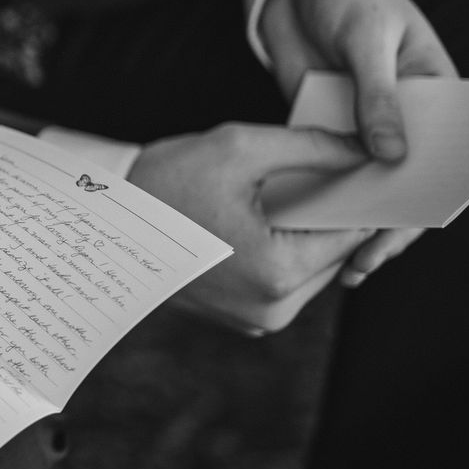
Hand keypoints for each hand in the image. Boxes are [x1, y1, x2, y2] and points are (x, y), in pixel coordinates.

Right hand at [129, 123, 373, 332]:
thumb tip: (367, 150)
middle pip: (335, 254)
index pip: (355, 234)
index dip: (358, 196)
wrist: (101, 222)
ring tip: (273, 198)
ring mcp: (254, 321)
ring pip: (310, 270)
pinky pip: (281, 282)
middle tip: (309, 175)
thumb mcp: (240, 148)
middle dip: (328, 215)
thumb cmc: (164, 182)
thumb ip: (313, 147)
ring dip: (304, 235)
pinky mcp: (239, 320)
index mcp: (279, 273)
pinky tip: (253, 221)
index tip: (351, 167)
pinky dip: (279, 251)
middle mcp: (272, 310)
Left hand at [258, 0, 456, 282]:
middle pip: (404, 180)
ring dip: (354, 220)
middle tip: (365, 261)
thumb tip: (392, 157)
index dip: (433, 195)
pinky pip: (325, 168)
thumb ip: (378, 95)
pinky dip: (319, 198)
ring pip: (365, 182)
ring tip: (340, 265)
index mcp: (436, 93)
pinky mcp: (324, 126)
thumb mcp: (366, 38)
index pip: (446, 155)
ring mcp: (363, 124)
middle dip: (389, 223)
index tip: (412, 227)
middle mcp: (404, 117)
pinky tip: (307, 231)